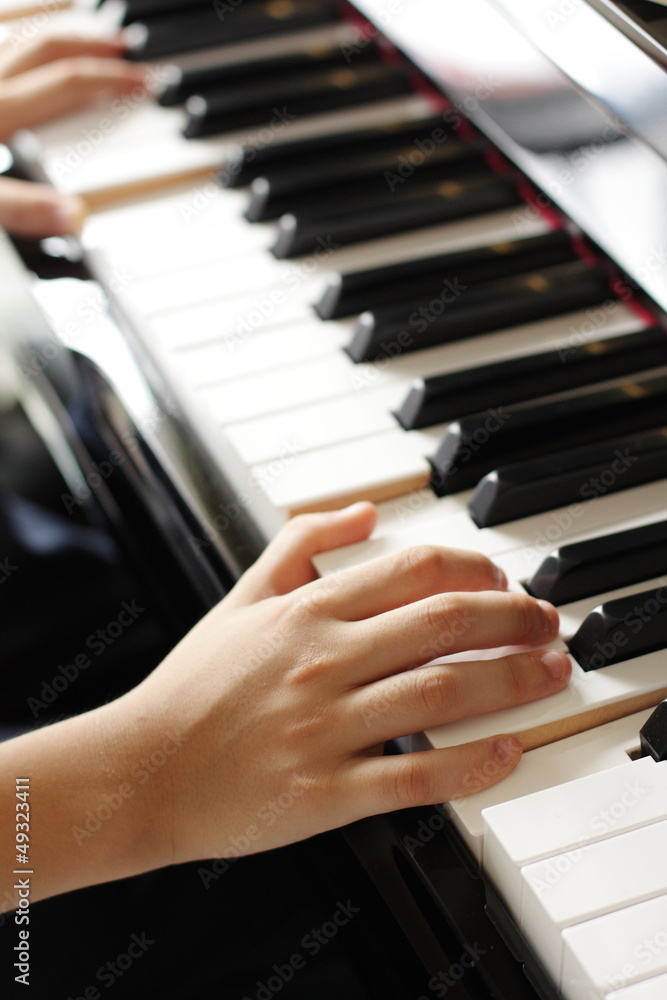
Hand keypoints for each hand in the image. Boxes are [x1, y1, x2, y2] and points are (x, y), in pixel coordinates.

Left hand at [0, 34, 146, 235]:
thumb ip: (24, 208)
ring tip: (81, 28)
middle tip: (126, 48)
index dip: (111, 79)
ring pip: (16, 34)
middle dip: (93, 45)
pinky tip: (20, 44)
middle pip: (47, 47)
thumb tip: (76, 216)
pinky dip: (14, 35)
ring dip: (54, 29)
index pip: (68, 84)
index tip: (144, 82)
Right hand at [115, 502, 569, 866]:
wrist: (141, 769)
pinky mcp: (326, 792)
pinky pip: (417, 777)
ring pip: (443, 694)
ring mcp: (326, 727)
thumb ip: (299, 541)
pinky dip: (472, 764)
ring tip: (550, 675)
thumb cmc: (193, 685)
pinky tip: (509, 752)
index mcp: (306, 611)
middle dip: (515, 620)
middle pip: (446, 624)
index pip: (415, 571)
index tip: (505, 585)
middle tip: (548, 625)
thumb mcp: (241, 598)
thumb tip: (365, 509)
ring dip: (513, 682)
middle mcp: (323, 660)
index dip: (477, 571)